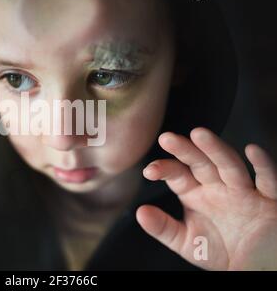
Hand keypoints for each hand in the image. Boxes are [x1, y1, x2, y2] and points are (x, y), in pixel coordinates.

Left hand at [137, 127, 276, 269]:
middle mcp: (217, 187)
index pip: (177, 174)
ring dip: (216, 150)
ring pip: (229, 165)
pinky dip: (262, 166)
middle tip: (167, 138)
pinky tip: (252, 150)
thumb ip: (163, 228)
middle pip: (200, 163)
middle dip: (185, 150)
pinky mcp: (269, 200)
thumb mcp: (186, 242)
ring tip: (199, 135)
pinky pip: (268, 181)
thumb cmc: (220, 250)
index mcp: (196, 194)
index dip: (164, 169)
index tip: (149, 171)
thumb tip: (140, 213)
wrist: (253, 267)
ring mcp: (243, 191)